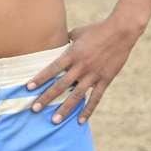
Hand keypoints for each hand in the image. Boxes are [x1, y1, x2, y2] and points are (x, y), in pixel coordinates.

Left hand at [26, 16, 140, 124]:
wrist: (121, 31)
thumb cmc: (97, 29)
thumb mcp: (78, 32)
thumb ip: (65, 41)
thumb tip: (54, 45)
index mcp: (73, 53)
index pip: (53, 68)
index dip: (40, 78)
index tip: (29, 88)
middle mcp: (82, 65)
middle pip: (61, 85)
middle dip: (47, 98)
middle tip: (35, 109)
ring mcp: (94, 74)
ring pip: (77, 95)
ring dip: (65, 108)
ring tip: (55, 120)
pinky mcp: (105, 79)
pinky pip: (95, 98)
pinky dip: (88, 110)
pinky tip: (80, 121)